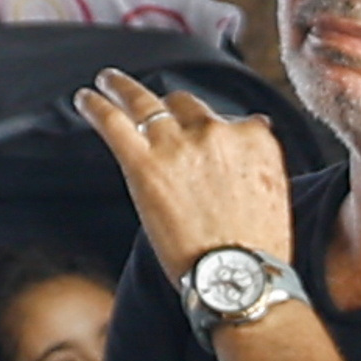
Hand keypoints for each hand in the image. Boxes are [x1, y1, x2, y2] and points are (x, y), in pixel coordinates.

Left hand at [76, 72, 299, 284]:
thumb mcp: (275, 195)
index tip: (200, 131)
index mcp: (255, 140)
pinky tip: (85, 99)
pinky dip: (95, 105)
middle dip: (167, 108)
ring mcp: (177, 144)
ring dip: (122, 88)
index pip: (228, 118)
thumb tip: (254, 132)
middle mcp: (217, 131)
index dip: (210, 125)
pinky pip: (112, 120)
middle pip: (184, 105)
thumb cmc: (259, 252)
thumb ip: (257, 160)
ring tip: (108, 81)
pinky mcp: (144, 162)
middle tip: (150, 108)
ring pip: (144, 101)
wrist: (239, 279)